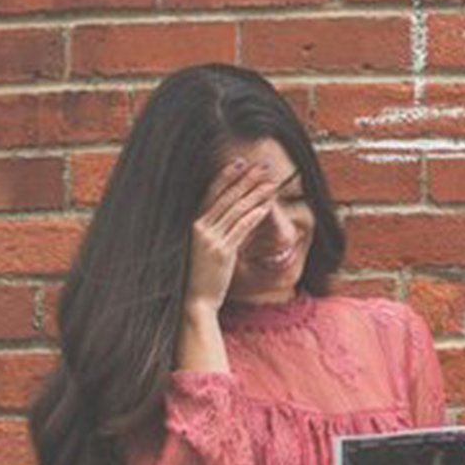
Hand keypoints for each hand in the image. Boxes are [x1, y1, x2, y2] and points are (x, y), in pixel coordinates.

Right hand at [184, 158, 278, 313]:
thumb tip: (233, 219)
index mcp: (194, 225)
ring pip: (236, 210)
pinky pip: (241, 229)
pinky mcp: (222, 252)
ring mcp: (211, 239)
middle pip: (226, 197)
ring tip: (270, 183)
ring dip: (255, 194)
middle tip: (261, 167)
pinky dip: (254, 216)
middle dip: (245, 180)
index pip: (211, 194)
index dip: (226, 177)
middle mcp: (200, 228)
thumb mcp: (204, 249)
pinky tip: (266, 206)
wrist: (195, 301)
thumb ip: (215, 232)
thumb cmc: (201, 277)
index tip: (239, 163)